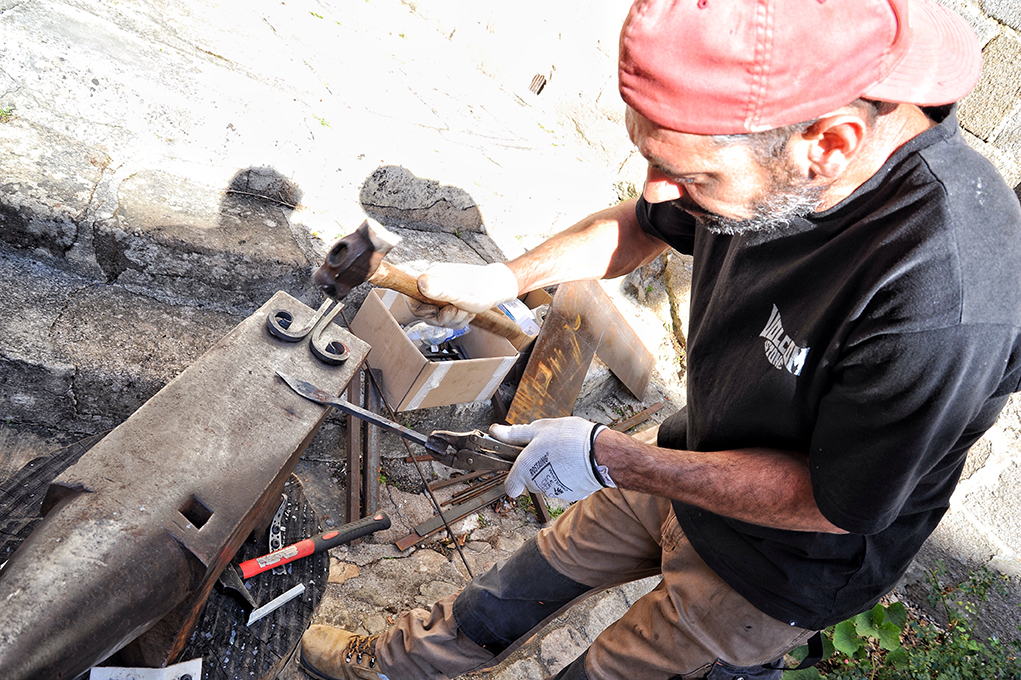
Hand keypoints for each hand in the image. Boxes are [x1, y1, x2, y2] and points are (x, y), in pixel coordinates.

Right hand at [410, 262, 518, 327]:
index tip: (437, 312)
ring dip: (453, 319)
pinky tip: (468, 313)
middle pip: (425, 312)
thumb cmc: (484, 288)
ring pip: (437, 318)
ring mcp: (441, 294)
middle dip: (443, 317)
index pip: (412, 299)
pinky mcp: (449, 301)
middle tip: (459, 312)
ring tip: (467, 312)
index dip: (422, 311)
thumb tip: (421, 283)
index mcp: (432, 277)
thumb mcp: (462, 294)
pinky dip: (458, 320)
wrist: (498, 286)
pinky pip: (447, 319)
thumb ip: (441, 290)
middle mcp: (434, 285)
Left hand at [491, 417, 611, 502]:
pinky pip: (563, 486)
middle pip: (529, 481)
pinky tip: (574, 463)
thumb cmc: (568, 438)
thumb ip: (514, 434)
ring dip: (551, 471)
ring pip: (546, 483)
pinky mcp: (570, 495)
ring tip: (564, 454)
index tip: (519, 463)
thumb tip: (495, 432)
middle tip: (546, 450)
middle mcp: (537, 485)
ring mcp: (554, 491)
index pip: (509, 486)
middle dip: (534, 468)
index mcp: (524, 469)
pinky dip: (566, 477)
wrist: (600, 452)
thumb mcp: (538, 429)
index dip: (513, 475)